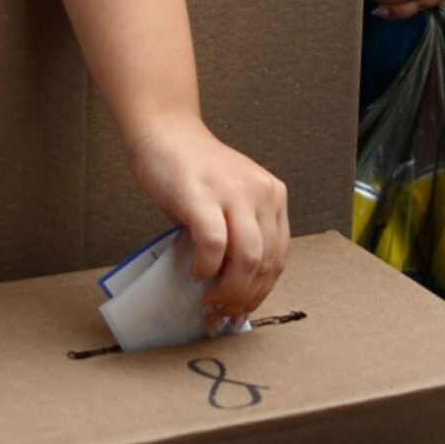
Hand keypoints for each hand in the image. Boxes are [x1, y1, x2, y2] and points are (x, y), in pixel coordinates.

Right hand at [124, 122, 288, 325]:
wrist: (165, 131)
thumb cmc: (191, 170)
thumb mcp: (230, 200)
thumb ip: (238, 234)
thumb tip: (230, 285)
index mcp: (273, 195)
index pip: (279, 257)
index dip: (261, 291)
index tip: (242, 309)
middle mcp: (261, 193)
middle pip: (266, 264)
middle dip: (244, 298)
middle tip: (221, 312)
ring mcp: (233, 193)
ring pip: (248, 260)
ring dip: (228, 289)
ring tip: (209, 299)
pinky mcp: (203, 196)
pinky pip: (214, 245)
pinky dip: (206, 266)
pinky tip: (195, 270)